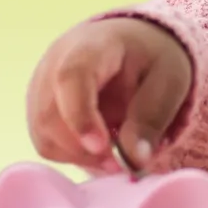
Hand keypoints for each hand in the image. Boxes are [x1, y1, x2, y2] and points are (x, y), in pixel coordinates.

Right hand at [26, 17, 191, 173]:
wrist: (131, 42)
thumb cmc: (151, 57)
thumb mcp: (169, 79)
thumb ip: (152, 116)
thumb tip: (136, 160)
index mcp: (91, 46)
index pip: (71, 78)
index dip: (81, 116)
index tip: (104, 147)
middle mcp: (53, 63)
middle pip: (50, 115)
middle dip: (84, 149)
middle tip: (120, 165)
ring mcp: (40, 85)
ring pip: (43, 134)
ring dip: (78, 156)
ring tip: (114, 159)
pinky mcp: (38, 107)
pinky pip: (46, 141)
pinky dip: (72, 154)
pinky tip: (100, 150)